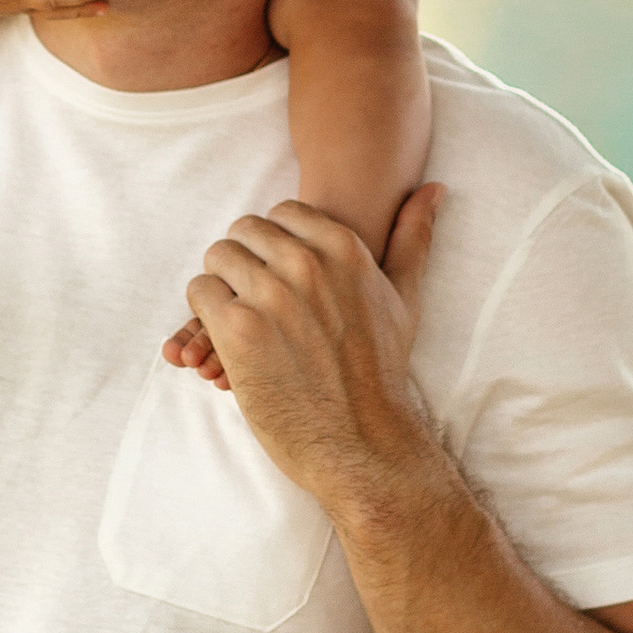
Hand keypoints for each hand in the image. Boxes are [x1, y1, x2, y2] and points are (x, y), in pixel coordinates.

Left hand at [180, 189, 445, 503]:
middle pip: (244, 230)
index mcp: (343, 248)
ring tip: (241, 320)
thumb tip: (432, 188)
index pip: (281, 213)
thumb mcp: (404, 300)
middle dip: (244, 261)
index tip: (280, 278)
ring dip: (222, 286)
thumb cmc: (382, 375)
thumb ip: (412, 238)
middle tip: (255, 300)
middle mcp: (306, 263)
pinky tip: (228, 341)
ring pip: (217, 257)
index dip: (274, 245)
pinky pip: (200, 293)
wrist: (363, 444)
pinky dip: (205, 315)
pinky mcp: (237, 329)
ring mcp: (270, 294)